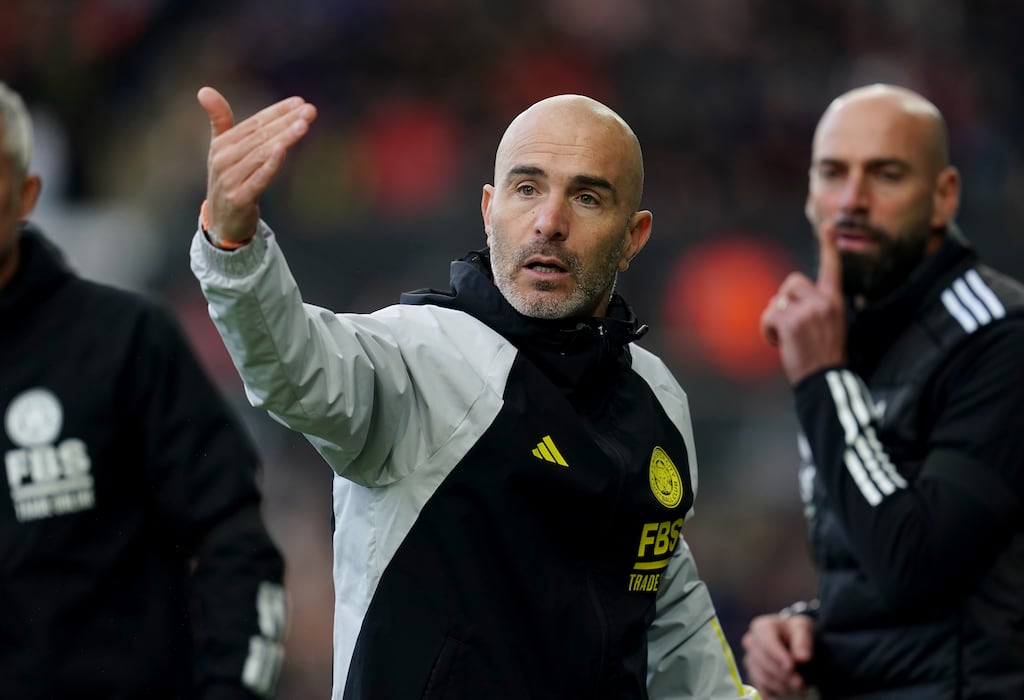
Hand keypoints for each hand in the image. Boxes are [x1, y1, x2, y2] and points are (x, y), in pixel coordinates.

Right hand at [196, 86, 317, 242]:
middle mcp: (223, 160)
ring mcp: (230, 179)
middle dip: (287, 121)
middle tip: (309, 111)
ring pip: (262, 154)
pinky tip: (283, 150)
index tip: (300, 102)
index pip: (255, 123)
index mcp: (221, 145)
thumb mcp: (221, 150)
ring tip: (304, 125)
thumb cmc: (228, 180)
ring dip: (284, 138)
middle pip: (261, 136)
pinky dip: (270, 164)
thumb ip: (220, 120)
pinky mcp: (240, 198)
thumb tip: (204, 89)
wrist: (222, 222)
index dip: (277, 112)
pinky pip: (259, 179)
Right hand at [742, 613, 814, 698]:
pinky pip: (759, 688)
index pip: (766, 642)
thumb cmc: (795, 631)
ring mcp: (751, 659)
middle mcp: (751, 642)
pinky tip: (784, 696)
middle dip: (782, 674)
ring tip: (799, 690)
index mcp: (761, 627)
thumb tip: (803, 657)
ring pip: (761, 676)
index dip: (777, 655)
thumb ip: (803, 640)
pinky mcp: (753, 674)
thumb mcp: (803, 628)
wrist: (791, 639)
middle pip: (763, 662)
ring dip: (780, 686)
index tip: (791, 667)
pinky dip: (772, 694)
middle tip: (800, 683)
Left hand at [761, 226, 846, 383]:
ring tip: (787, 337)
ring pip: (778, 300)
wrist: (824, 378)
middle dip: (785, 300)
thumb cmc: (823, 354)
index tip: (829, 225)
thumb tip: (788, 298)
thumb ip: (816, 307)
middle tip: (791, 323)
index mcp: (835, 301)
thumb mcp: (830, 325)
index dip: (829, 246)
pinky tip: (779, 343)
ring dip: (775, 317)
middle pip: (792, 282)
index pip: (832, 268)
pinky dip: (767, 330)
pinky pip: (768, 316)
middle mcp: (823, 301)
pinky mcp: (791, 322)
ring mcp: (808, 311)